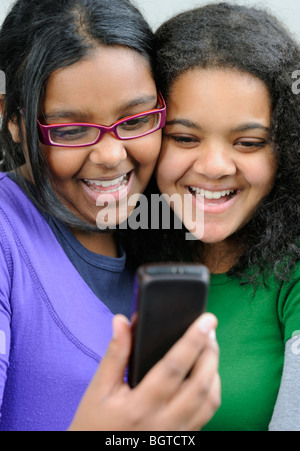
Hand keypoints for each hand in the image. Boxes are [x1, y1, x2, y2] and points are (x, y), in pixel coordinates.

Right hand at [68, 313, 219, 430]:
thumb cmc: (94, 424)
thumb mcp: (98, 389)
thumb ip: (115, 353)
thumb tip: (122, 321)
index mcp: (139, 406)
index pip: (173, 367)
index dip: (192, 341)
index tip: (206, 320)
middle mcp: (163, 423)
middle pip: (200, 384)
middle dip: (210, 353)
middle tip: (210, 330)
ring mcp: (175, 434)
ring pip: (209, 401)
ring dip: (214, 371)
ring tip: (209, 349)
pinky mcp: (181, 440)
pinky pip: (206, 415)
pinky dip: (211, 391)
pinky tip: (205, 375)